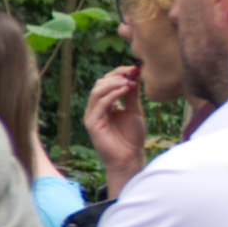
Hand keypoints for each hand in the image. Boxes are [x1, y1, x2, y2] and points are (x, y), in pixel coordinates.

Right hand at [80, 62, 147, 186]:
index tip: (136, 68)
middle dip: (116, 76)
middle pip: (100, 83)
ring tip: (129, 82)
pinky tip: (126, 90)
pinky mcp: (92, 123)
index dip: (120, 73)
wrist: (129, 158)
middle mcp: (96, 108)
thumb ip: (132, 93)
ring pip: (97, 91)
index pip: (107, 82)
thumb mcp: (134, 110)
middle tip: (132, 73)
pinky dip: (113, 94)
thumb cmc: (132, 137)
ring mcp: (92, 115)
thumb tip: (135, 73)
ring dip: (114, 83)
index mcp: (105, 104)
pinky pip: (100, 103)